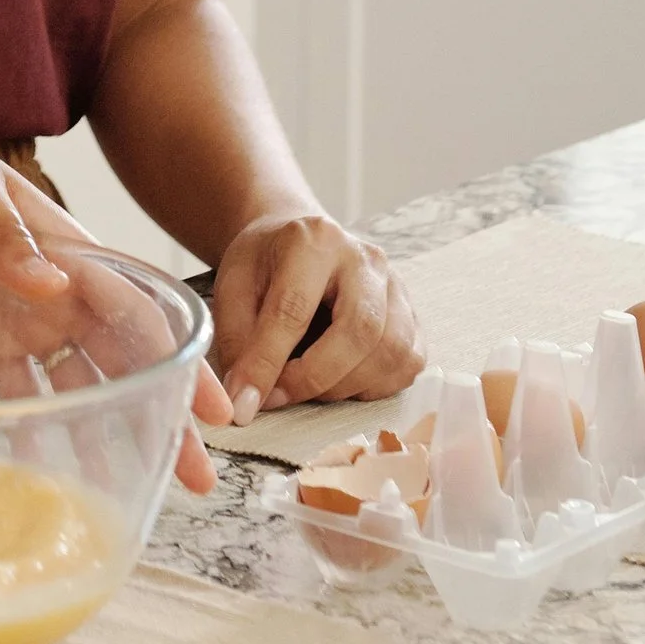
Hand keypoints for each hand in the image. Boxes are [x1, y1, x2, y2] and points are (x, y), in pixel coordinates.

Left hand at [208, 207, 420, 420]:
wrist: (301, 245)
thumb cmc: (266, 264)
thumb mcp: (231, 287)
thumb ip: (236, 340)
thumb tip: (246, 401)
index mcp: (314, 241)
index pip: (294, 309)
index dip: (267, 363)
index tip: (245, 403)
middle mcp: (365, 259)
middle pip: (359, 331)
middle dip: (315, 378)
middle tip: (278, 396)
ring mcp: (396, 287)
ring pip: (390, 353)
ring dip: (344, 386)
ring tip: (306, 384)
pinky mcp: (413, 316)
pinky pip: (407, 365)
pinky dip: (372, 386)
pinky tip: (340, 378)